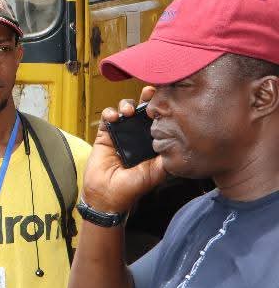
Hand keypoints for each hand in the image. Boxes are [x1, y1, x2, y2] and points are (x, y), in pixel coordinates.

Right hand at [83, 87, 167, 213]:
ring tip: (127, 112)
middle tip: (149, 92)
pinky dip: (109, 113)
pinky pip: (107, 118)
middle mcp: (137, 135)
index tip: (167, 97)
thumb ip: (168, 158)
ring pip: (124, 109)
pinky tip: (113, 118)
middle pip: (142, 109)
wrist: (107, 196)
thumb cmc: (132, 188)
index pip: (158, 119)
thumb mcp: (157, 173)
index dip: (162, 107)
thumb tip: (182, 142)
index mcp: (151, 142)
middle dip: (146, 97)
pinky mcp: (105, 135)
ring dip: (126, 104)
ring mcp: (121, 133)